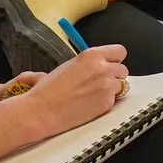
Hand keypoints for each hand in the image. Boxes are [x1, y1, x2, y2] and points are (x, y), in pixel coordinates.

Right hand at [11, 44, 128, 138]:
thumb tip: (98, 65)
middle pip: (123, 70)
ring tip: (92, 95)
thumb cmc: (48, 90)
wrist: (40, 111)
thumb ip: (88, 63)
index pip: (119, 52)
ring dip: (111, 90)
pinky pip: (114, 100)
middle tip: (99, 83)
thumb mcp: (68, 66)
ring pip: (121, 86)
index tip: (110, 65)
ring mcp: (107, 86)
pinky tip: (89, 104)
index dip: (114, 60)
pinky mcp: (107, 103)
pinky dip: (105, 103)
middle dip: (114, 76)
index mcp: (92, 55)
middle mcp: (102, 68)